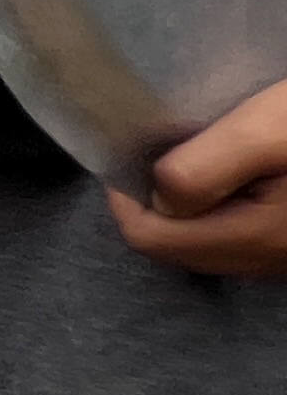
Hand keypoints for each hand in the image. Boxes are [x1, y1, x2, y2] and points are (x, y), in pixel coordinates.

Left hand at [112, 79, 286, 276]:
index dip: (125, 195)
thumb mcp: (269, 132)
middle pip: (177, 246)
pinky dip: (228, 207)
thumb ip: (204, 168)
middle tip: (166, 147)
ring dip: (194, 204)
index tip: (132, 149)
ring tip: (205, 151)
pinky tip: (246, 168)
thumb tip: (159, 195)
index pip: (149, 239)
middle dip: (157, 202)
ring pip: (213, 242)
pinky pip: (248, 235)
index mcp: (252, 239)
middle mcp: (269, 261)